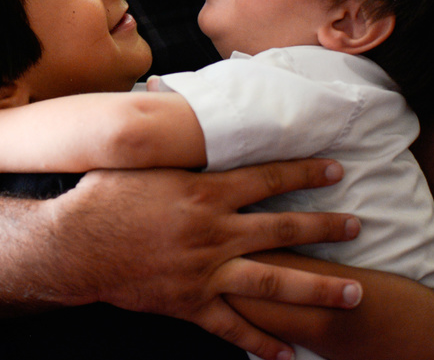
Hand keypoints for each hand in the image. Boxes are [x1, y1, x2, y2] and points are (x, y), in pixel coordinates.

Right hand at [47, 159, 361, 359]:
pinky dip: (261, 341)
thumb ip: (170, 143)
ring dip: (318, 287)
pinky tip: (287, 353)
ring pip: (274, 280)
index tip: (336, 168)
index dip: (305, 172)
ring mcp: (206, 271)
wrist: (75, 246)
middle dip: (325, 227)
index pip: (268, 178)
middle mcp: (215, 231)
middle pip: (283, 228)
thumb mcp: (140, 160)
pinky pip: (233, 326)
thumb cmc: (103, 196)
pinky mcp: (191, 303)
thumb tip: (171, 100)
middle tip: (358, 227)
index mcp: (205, 191)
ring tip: (353, 294)